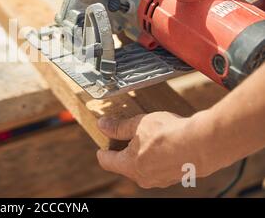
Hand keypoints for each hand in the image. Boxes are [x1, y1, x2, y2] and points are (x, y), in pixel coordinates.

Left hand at [96, 112, 213, 188]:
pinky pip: (159, 167)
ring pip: (143, 166)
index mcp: (130, 166)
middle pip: (125, 165)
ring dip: (142, 153)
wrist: (202, 143)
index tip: (102, 145)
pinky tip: (164, 142)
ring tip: (148, 135)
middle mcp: (143, 178)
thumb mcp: (138, 124)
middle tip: (125, 134)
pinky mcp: (175, 176)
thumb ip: (118, 127)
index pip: (107, 162)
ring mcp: (160, 179)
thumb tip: (103, 125)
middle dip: (123, 150)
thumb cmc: (169, 134)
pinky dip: (157, 156)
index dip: (102, 151)